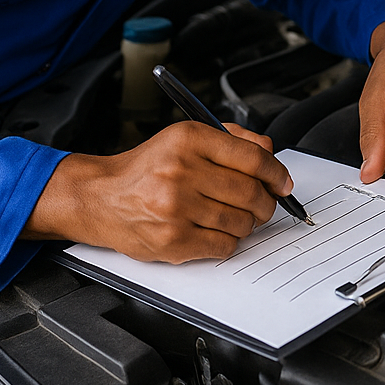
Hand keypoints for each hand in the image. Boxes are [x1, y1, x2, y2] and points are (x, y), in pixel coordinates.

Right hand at [23, 121, 293, 262]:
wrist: (101, 197)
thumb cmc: (147, 168)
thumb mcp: (184, 138)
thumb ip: (231, 139)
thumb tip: (270, 153)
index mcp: (188, 139)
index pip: (253, 158)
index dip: (276, 173)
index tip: (282, 182)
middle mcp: (181, 171)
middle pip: (251, 192)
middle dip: (265, 202)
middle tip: (262, 203)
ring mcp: (176, 208)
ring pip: (242, 221)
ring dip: (246, 223)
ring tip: (231, 216)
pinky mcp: (173, 240)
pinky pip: (225, 245)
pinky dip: (228, 241)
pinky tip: (214, 230)